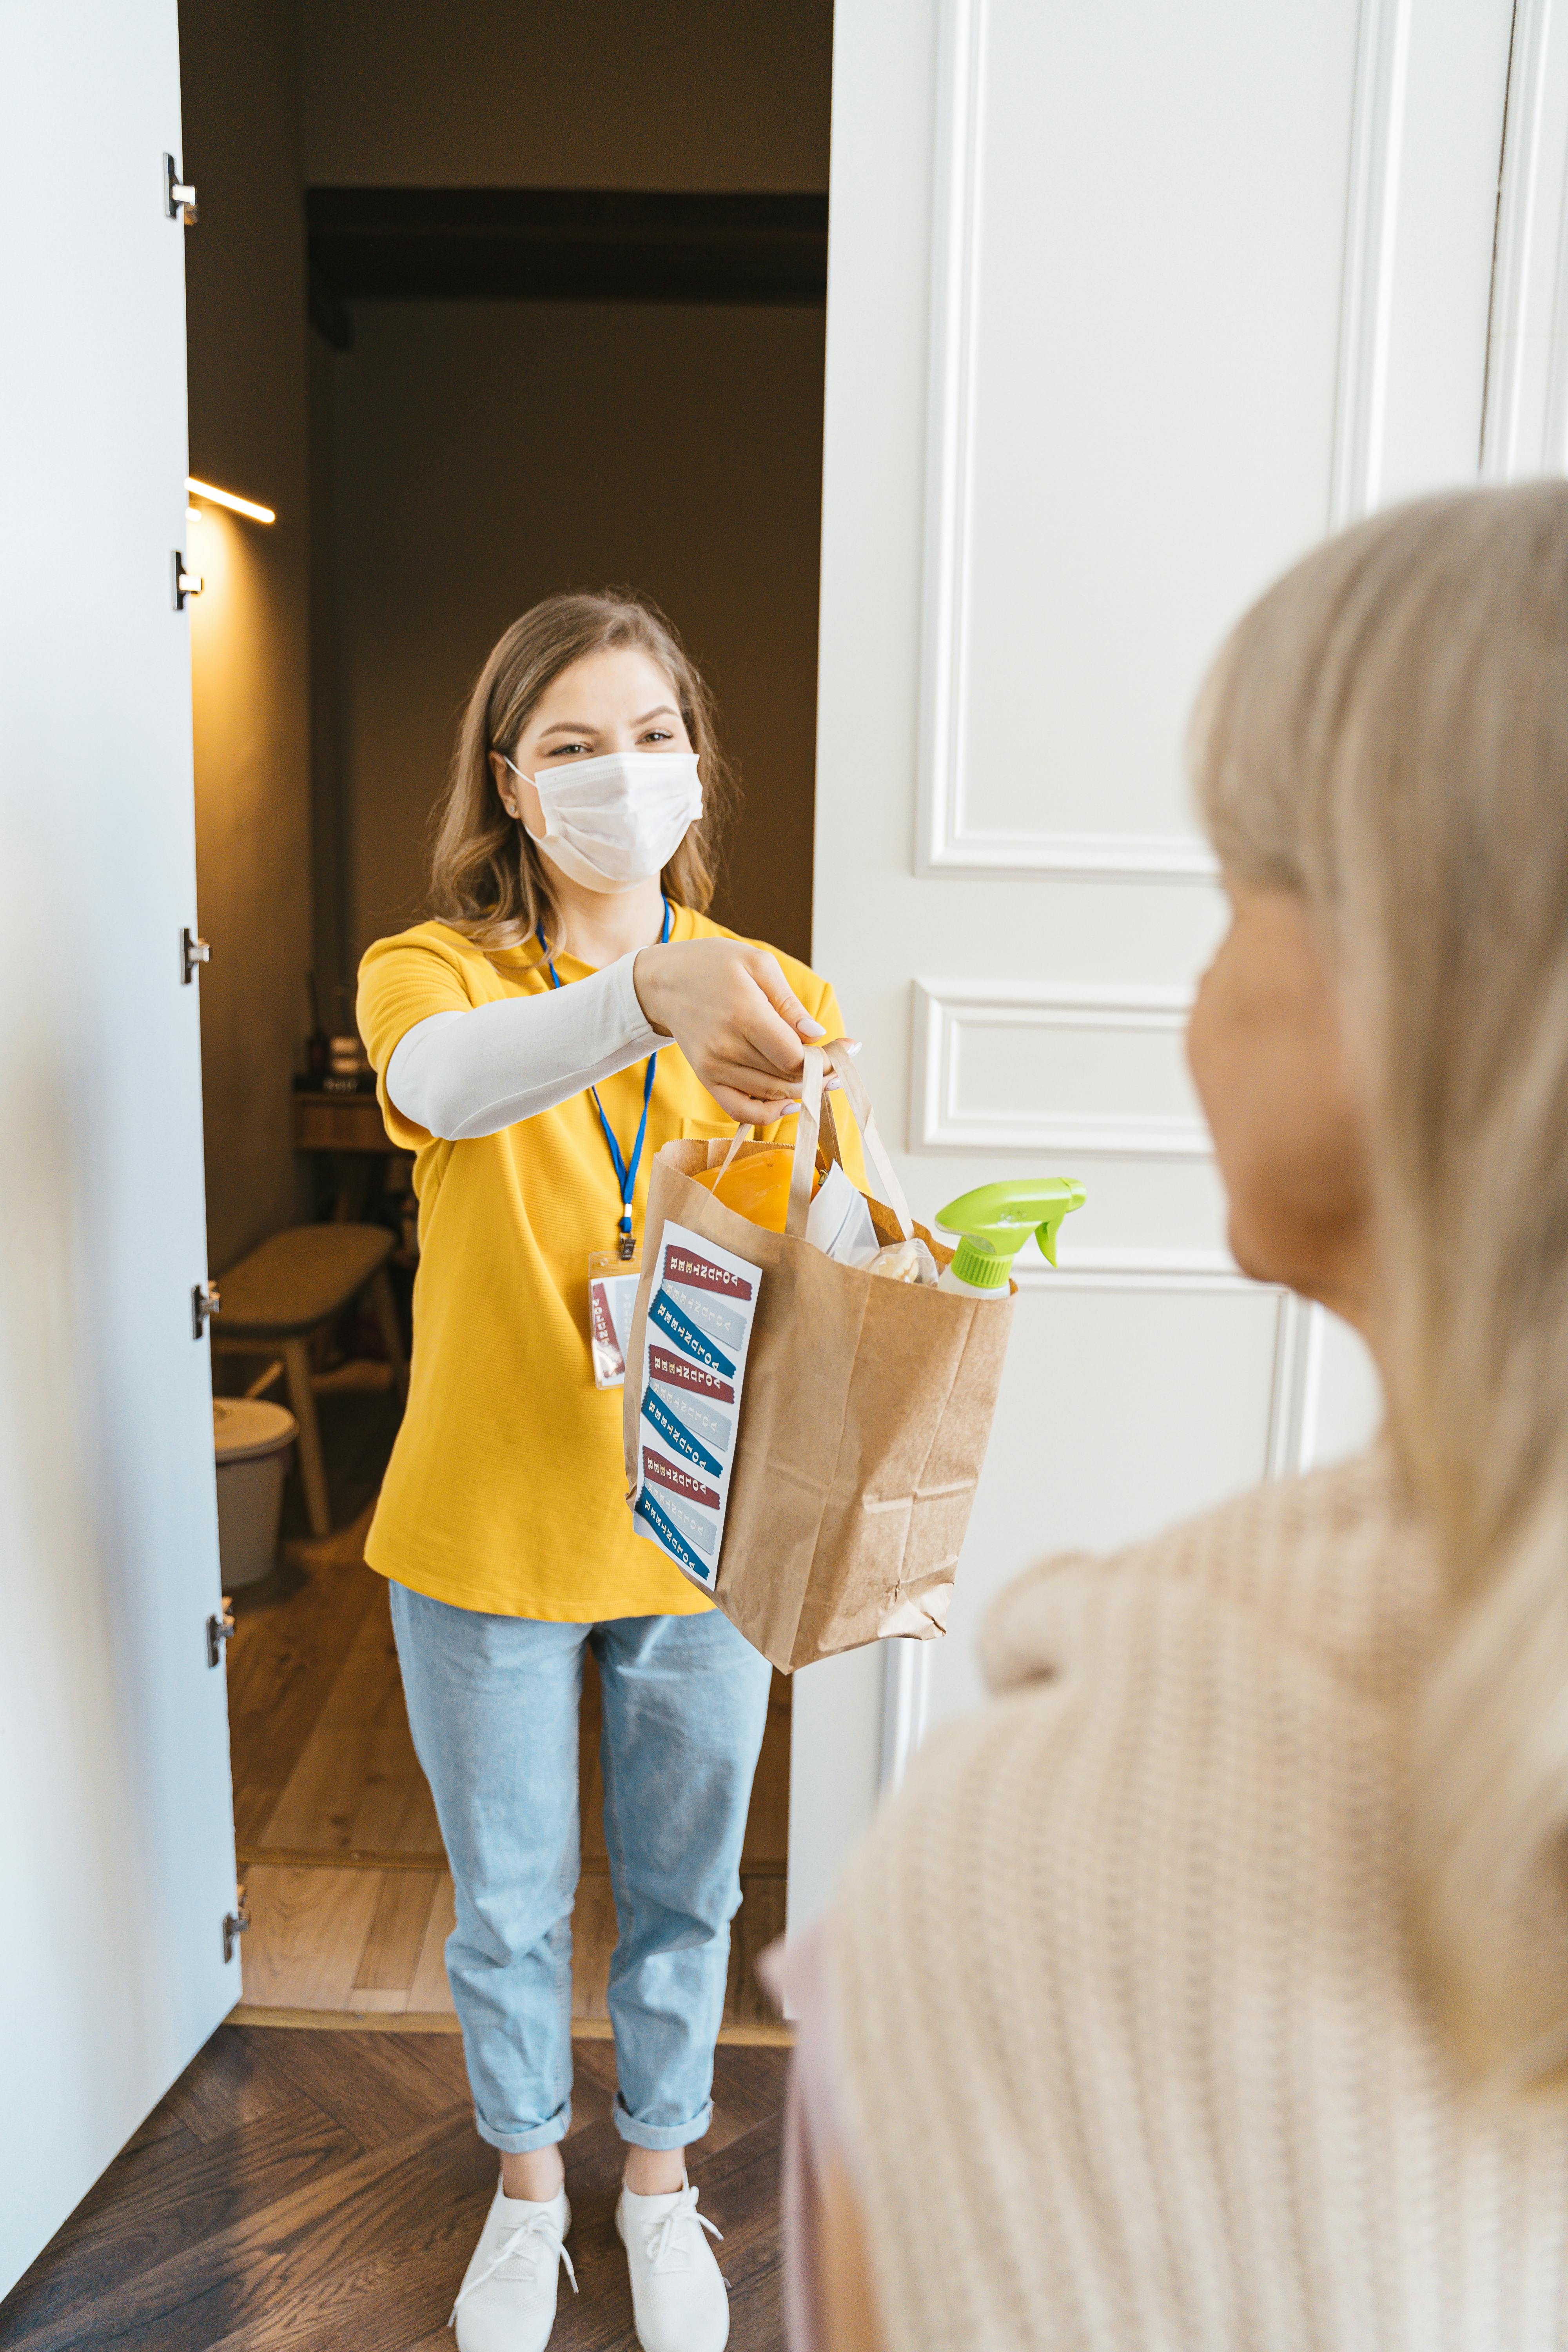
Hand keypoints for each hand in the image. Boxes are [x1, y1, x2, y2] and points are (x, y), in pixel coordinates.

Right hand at [632, 938, 827, 1122]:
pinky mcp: (707, 1078)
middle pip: (787, 1078)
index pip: (794, 1056)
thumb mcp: (756, 965)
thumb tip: (816, 1036)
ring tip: (822, 1077)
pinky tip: (788, 1102)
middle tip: (840, 1064)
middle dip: (821, 1073)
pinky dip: (768, 1114)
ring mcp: (714, 1068)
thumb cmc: (713, 965)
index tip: (847, 1048)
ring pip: (771, 1094)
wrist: (663, 981)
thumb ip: (789, 1003)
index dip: (825, 1059)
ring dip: (802, 1090)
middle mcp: (726, 1048)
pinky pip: (740, 1111)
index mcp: (743, 1015)